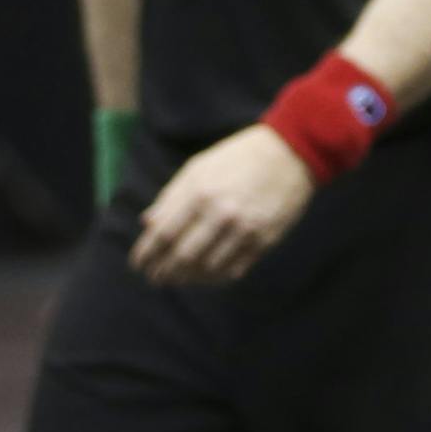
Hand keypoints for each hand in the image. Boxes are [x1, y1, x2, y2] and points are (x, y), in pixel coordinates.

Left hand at [129, 125, 316, 287]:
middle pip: (183, 257)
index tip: (138, 264)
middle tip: (157, 278)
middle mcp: (221, 214)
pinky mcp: (265, 239)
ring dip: (189, 278)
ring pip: (208, 268)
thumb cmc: (239, 157)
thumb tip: (147, 223)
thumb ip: (172, 196)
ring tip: (180, 279)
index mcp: (200, 193)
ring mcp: (245, 229)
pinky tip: (208, 276)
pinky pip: (235, 269)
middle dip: (164, 272)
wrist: (292, 152)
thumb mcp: (199, 167)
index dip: (146, 254)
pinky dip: (216, 277)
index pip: (163, 234)